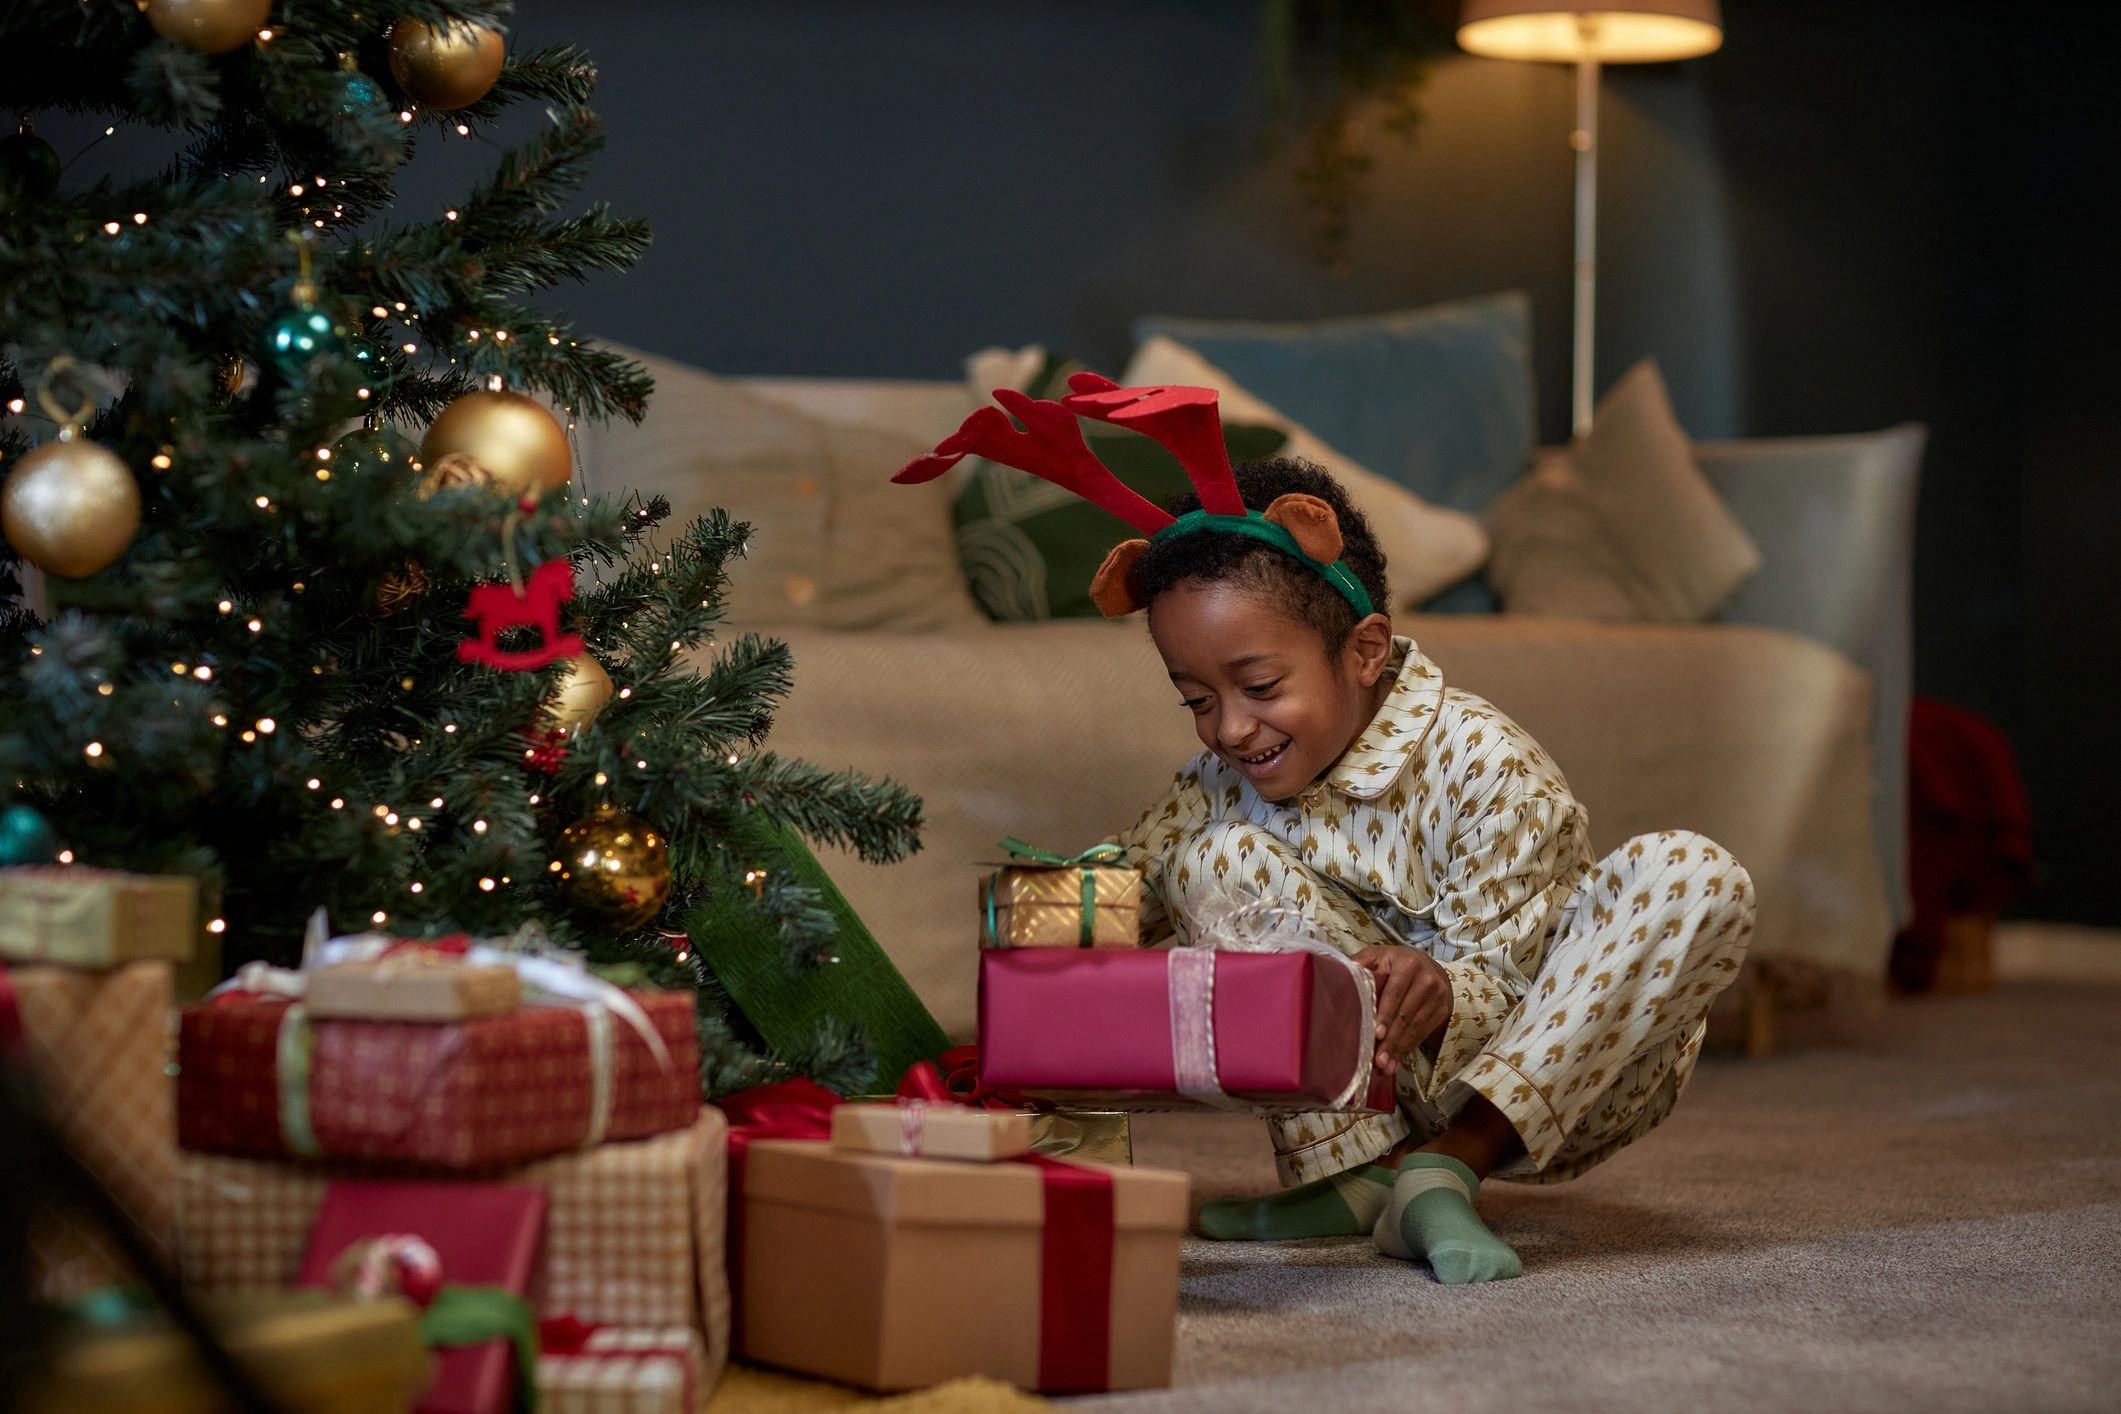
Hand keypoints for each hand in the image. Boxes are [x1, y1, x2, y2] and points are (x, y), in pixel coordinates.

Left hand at [1352, 946, 1451, 1076]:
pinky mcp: (1442, 1010)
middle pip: (1406, 1014)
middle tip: (1378, 1060)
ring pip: (1416, 1027)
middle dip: (1391, 1040)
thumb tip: (1337, 975)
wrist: (1429, 966)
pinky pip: (1424, 1033)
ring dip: (1400, 1049)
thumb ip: (1360, 964)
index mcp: (1408, 964)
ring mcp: (1438, 996)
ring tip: (1386, 1066)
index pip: (1395, 992)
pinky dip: (1409, 1048)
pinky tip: (1397, 1061)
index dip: (1386, 1014)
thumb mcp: (1377, 956)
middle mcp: (1427, 979)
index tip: (1377, 1034)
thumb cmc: (1394, 963)